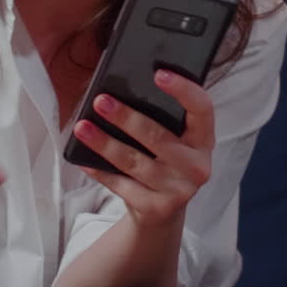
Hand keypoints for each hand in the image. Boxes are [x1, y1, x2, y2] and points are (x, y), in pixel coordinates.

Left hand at [73, 69, 213, 226]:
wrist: (162, 212)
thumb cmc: (164, 162)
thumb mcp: (173, 139)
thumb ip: (161, 117)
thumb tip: (122, 88)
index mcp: (204, 140)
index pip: (202, 109)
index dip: (183, 90)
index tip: (158, 73)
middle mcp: (197, 166)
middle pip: (159, 137)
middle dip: (126, 118)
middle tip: (101, 101)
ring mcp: (178, 190)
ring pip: (135, 162)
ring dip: (105, 143)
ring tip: (82, 127)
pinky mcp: (156, 208)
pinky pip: (121, 185)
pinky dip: (100, 171)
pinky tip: (83, 158)